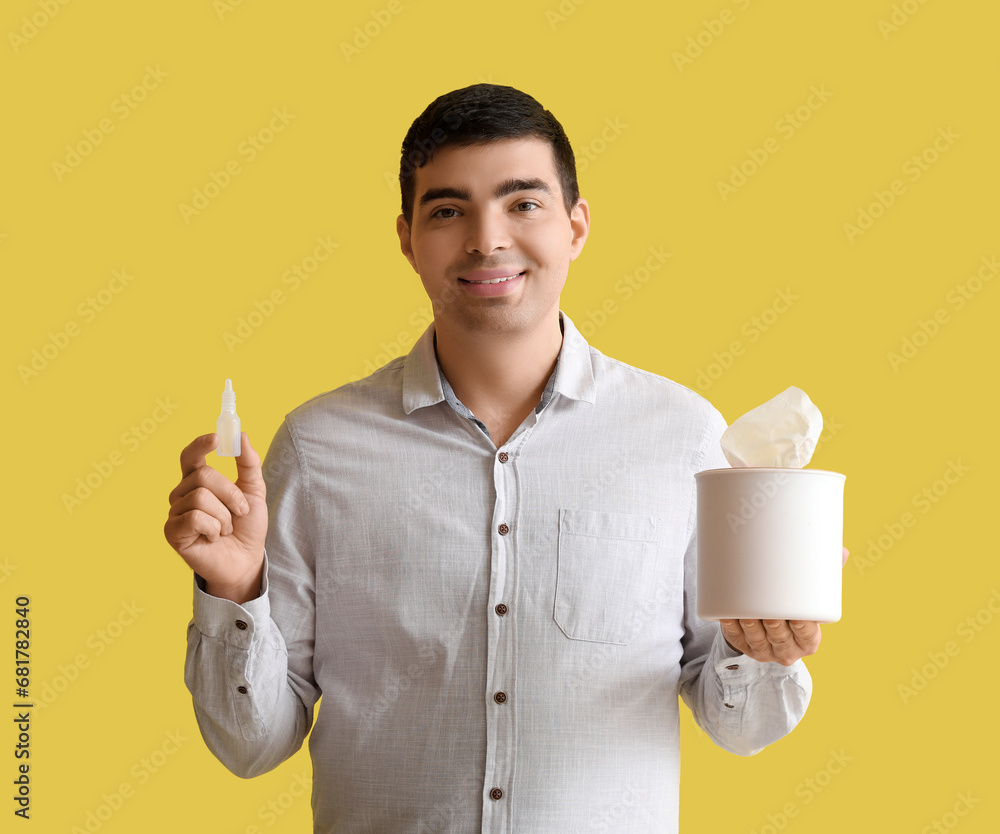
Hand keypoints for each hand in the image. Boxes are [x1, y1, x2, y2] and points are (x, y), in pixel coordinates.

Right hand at [163, 432, 266, 603]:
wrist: (246, 560)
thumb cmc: (246, 527)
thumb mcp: (254, 491)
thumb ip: (248, 464)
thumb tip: (242, 435)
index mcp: (198, 482)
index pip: (191, 456)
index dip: (200, 445)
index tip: (217, 438)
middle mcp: (182, 494)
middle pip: (204, 475)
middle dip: (230, 494)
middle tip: (239, 512)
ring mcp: (175, 512)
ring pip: (201, 497)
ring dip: (224, 516)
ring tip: (225, 529)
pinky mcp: (172, 532)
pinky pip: (195, 517)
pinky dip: (213, 528)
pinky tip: (213, 538)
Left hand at [719, 546, 849, 664]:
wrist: (768, 630)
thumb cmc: (794, 609)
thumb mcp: (811, 598)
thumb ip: (825, 576)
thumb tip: (842, 551)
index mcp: (808, 640)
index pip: (808, 635)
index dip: (802, 628)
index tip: (797, 616)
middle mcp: (787, 649)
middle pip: (780, 638)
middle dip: (774, 626)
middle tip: (769, 610)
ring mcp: (763, 650)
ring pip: (757, 640)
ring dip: (751, 627)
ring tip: (746, 612)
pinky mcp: (742, 646)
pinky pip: (736, 638)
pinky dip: (731, 627)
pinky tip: (727, 616)